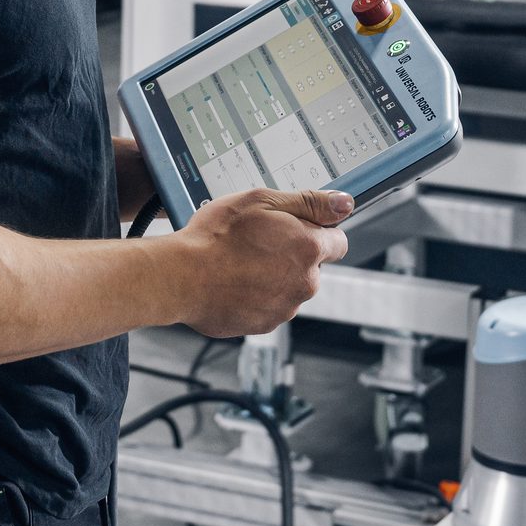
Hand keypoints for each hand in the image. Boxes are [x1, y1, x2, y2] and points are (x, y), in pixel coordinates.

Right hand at [172, 189, 351, 336]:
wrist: (181, 277)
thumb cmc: (216, 235)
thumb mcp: (262, 200)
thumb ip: (309, 202)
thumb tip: (344, 203)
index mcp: (309, 248)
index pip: (338, 241)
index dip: (317, 230)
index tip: (295, 227)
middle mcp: (304, 283)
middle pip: (312, 265)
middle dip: (292, 254)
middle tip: (257, 240)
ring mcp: (284, 308)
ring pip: (289, 287)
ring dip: (273, 276)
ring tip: (239, 262)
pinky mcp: (263, 325)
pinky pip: (268, 306)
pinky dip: (256, 296)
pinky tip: (233, 281)